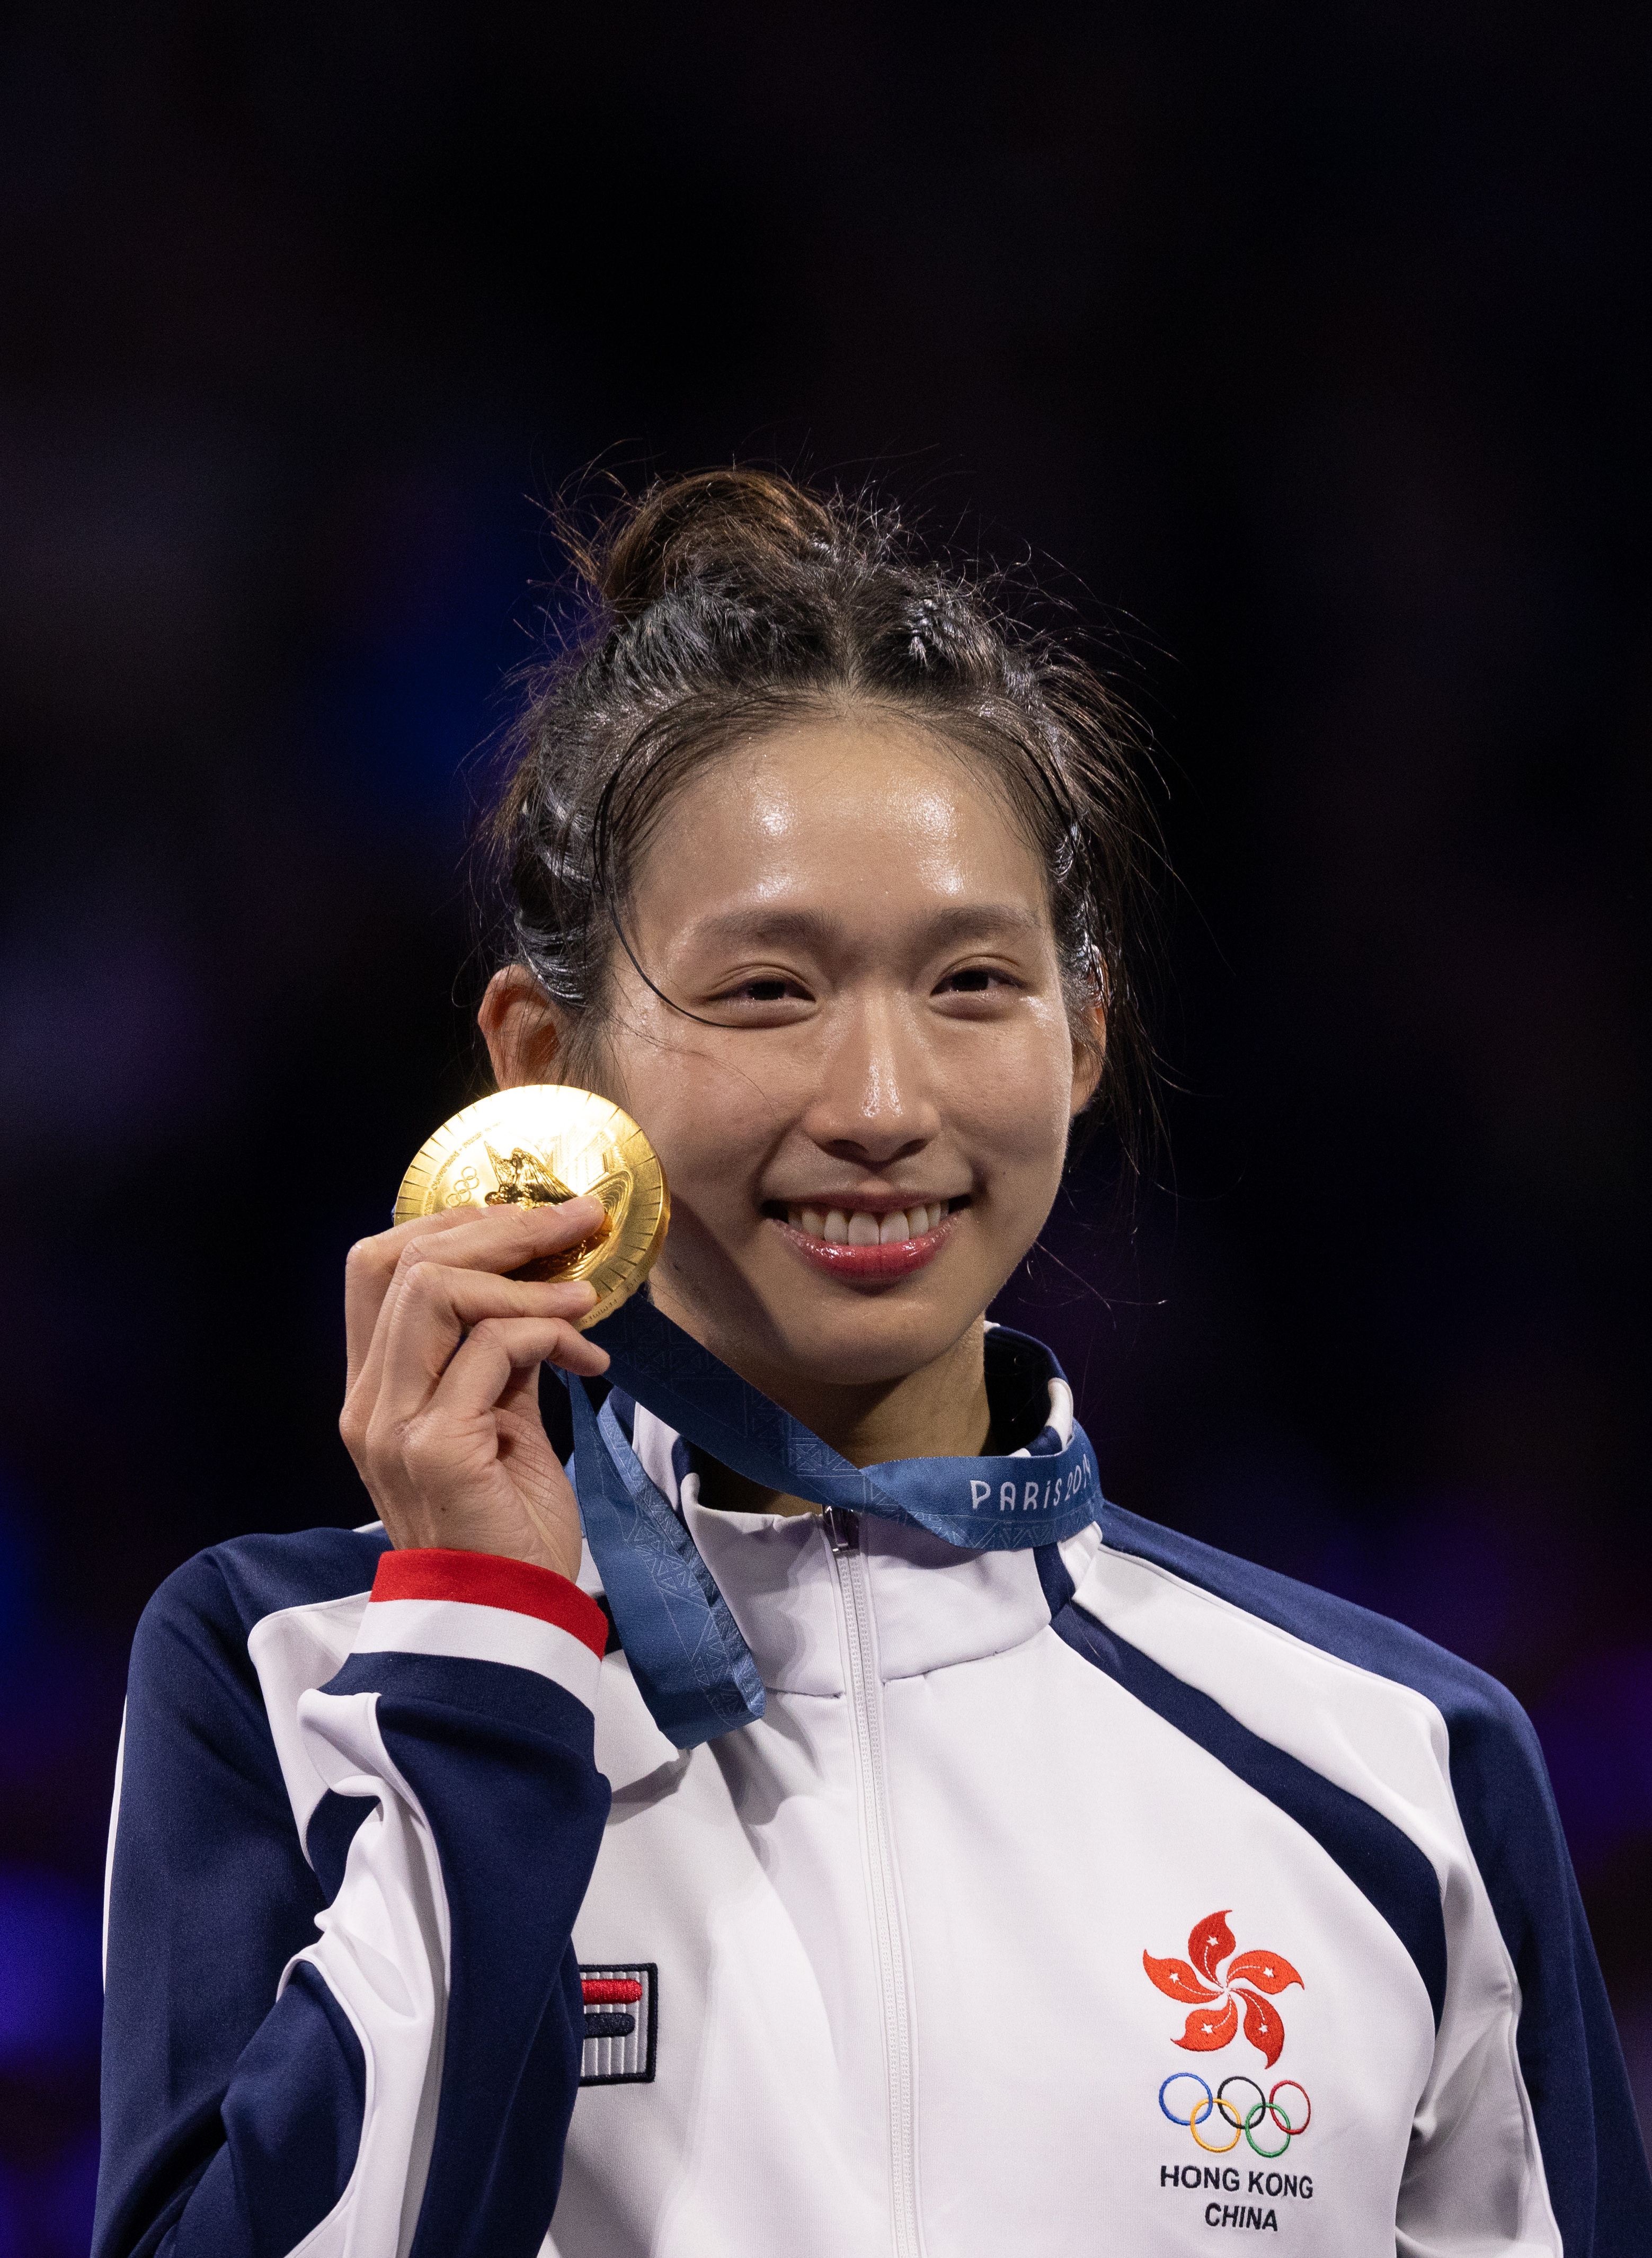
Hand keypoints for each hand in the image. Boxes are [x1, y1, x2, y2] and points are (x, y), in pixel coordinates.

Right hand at [340, 1198, 610, 1581]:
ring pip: (434, 1290)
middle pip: (400, 1261)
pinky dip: (550, 1331)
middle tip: (574, 1222)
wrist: (510, 1619)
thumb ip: (497, 1358)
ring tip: (585, 1296)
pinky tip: (590, 1357)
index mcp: (375, 1391)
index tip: (527, 1222)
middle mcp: (369, 1403)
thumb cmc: (509, 1526)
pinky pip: (493, 1347)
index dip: (452, 1225)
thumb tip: (537, 1288)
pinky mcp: (437, 1448)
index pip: (375, 1267)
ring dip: (524, 1277)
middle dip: (497, 1226)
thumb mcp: (501, 1423)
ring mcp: (394, 1425)